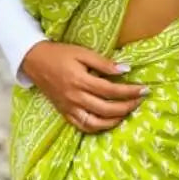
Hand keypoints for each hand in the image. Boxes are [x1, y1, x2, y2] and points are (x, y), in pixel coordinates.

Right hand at [21, 41, 145, 133]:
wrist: (34, 61)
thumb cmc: (59, 54)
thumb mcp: (82, 52)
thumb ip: (104, 63)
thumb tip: (126, 69)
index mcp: (79, 80)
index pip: (111, 90)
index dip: (129, 91)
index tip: (144, 89)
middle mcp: (75, 97)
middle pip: (107, 108)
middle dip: (127, 106)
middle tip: (141, 100)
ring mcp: (69, 108)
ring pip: (97, 122)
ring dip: (116, 119)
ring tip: (128, 111)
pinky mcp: (65, 113)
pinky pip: (84, 126)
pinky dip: (99, 127)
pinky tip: (111, 121)